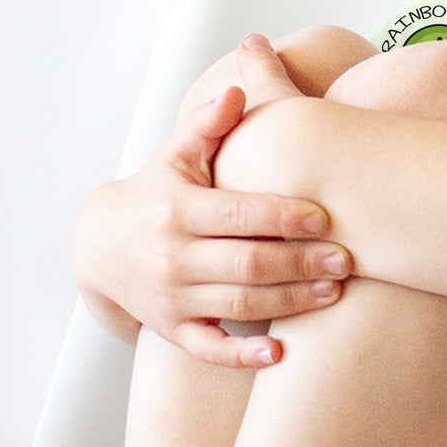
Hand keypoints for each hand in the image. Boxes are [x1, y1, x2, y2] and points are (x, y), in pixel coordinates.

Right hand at [72, 37, 350, 366]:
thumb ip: (207, 125)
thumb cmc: (155, 194)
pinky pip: (210, 350)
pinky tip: (281, 353)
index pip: (239, 214)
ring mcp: (173, 298)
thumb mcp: (174, 157)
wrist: (99, 246)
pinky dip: (243, 356)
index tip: (326, 216)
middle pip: (247, 262)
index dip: (283, 216)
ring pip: (240, 303)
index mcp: (179, 211)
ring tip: (334, 293)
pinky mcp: (173, 330)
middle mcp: (174, 257)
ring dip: (290, 301)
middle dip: (300, 262)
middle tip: (347, 260)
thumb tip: (236, 90)